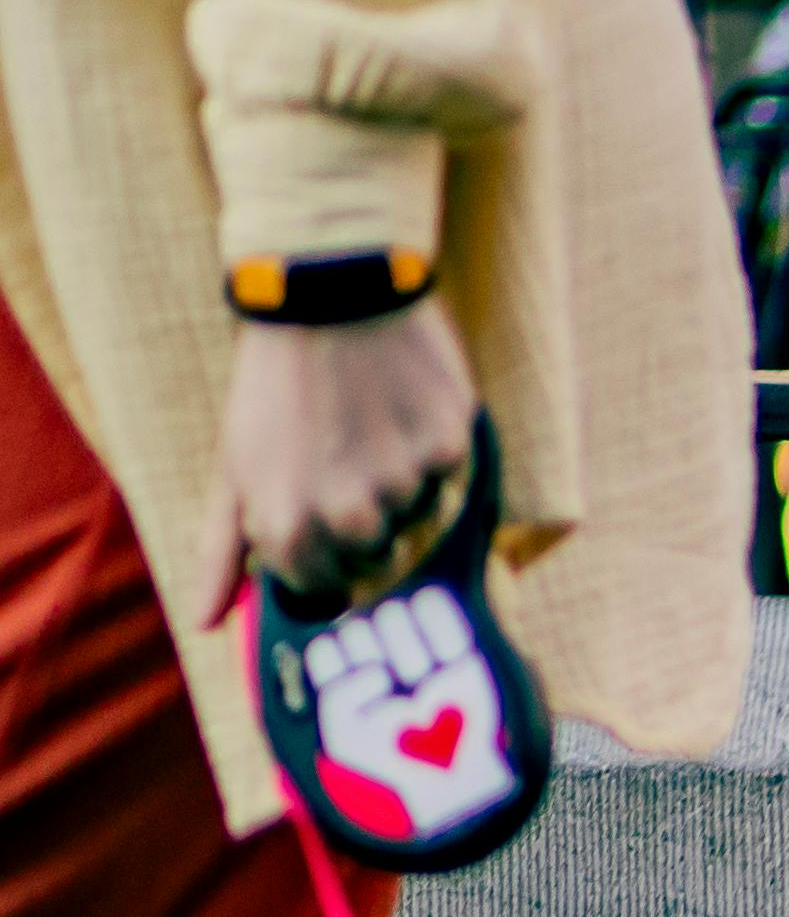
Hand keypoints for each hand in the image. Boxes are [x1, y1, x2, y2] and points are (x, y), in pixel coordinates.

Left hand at [199, 302, 479, 614]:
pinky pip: (449, 473)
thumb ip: (222, 553)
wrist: (323, 292)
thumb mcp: (232, 468)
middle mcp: (348, 515)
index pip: (329, 585)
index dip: (323, 548)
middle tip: (342, 454)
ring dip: (400, 478)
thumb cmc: (271, 386)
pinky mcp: (447, 447)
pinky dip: (431, 446)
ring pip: (417, 513)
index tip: (315, 503)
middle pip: (378, 554)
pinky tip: (401, 406)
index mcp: (289, 527)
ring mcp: (402, 483)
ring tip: (368, 422)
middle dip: (365, 516)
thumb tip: (211, 624)